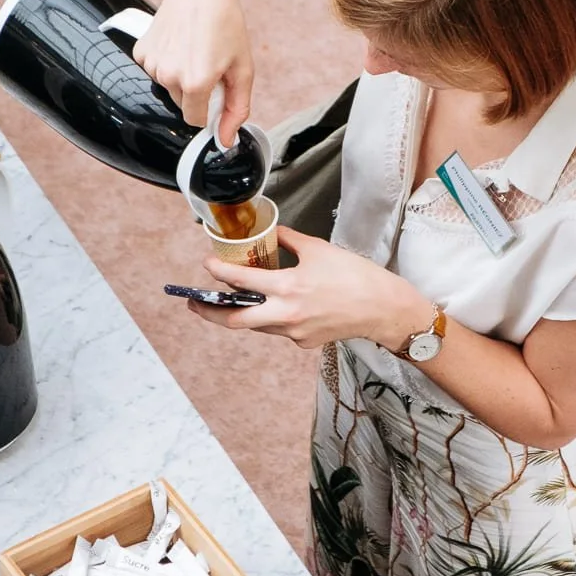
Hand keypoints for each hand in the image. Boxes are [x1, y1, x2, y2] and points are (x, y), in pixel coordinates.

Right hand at [132, 0, 253, 140]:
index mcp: (196, 83)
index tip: (217, 89)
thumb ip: (236, 109)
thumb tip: (226, 140)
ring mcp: (152, 64)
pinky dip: (166, 62)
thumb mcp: (243, 68)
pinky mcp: (141, 53)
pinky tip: (178, 43)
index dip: (209, 108)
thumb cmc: (225, 24)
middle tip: (209, 62)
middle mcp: (170, 76)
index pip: (196, 120)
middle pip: (182, 104)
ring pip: (167, 87)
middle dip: (196, 91)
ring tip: (194, 49)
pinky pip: (155, 71)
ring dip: (180, 76)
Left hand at [189, 228, 432, 351]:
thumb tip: (271, 234)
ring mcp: (294, 332)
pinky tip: (279, 306)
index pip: (241, 281)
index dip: (218, 272)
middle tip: (193, 302)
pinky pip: (280, 329)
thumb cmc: (356, 277)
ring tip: (230, 301)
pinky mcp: (304, 342)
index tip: (207, 265)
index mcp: (289, 287)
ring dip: (243, 313)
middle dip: (209, 312)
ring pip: (257, 325)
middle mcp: (287, 314)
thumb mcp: (319, 249)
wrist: (382, 308)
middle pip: (235, 320)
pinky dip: (273, 317)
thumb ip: (289, 241)